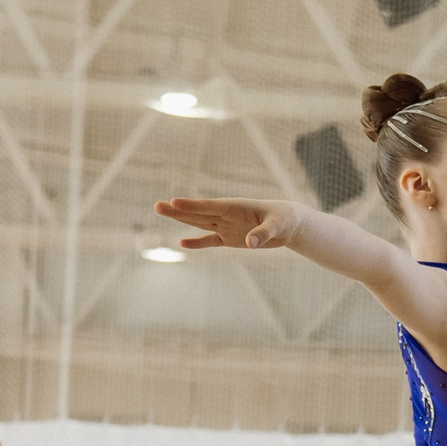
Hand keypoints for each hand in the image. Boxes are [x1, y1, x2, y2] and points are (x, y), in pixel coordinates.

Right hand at [155, 196, 300, 251]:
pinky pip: (210, 240)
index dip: (191, 205)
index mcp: (235, 207)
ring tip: (162, 211)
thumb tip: (250, 244)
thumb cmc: (285, 219)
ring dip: (181, 219)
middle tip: (158, 206)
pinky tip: (182, 243)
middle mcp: (226, 215)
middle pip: (197, 213)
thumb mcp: (277, 225)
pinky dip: (197, 242)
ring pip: (199, 223)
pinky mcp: (230, 238)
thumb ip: (263, 233)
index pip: (209, 206)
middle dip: (178, 210)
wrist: (289, 223)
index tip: (173, 202)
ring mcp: (226, 226)